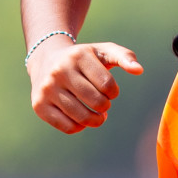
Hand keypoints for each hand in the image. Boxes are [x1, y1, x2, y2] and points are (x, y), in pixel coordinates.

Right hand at [27, 38, 142, 133]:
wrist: (46, 59)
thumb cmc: (83, 58)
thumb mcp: (103, 51)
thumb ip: (125, 57)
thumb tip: (139, 70)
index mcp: (78, 56)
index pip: (107, 84)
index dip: (114, 92)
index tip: (110, 91)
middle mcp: (59, 71)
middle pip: (96, 102)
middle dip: (105, 106)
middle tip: (103, 103)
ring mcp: (47, 89)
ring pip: (82, 117)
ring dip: (95, 120)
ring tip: (97, 114)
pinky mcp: (39, 105)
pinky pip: (67, 127)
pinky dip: (79, 126)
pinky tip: (81, 118)